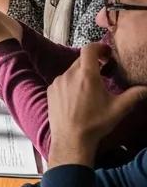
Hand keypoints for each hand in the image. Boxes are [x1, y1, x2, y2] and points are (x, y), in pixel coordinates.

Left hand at [47, 43, 146, 167]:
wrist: (71, 139)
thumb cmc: (95, 123)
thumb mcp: (119, 108)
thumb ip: (134, 95)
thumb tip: (146, 88)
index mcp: (86, 75)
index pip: (89, 49)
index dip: (99, 47)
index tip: (107, 53)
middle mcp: (69, 75)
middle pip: (81, 60)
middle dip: (93, 63)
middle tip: (104, 70)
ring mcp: (58, 82)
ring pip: (71, 71)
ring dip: (82, 74)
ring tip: (92, 87)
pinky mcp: (50, 91)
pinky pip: (63, 80)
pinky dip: (71, 83)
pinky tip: (78, 96)